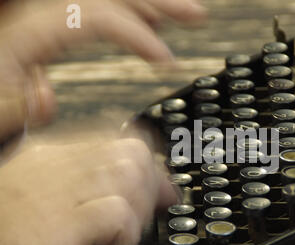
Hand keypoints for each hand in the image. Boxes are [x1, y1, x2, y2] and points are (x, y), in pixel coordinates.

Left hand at [0, 0, 206, 138]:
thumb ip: (19, 106)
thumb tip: (45, 101)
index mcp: (34, 30)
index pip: (98, 17)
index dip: (139, 35)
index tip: (168, 61)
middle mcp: (48, 17)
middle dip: (160, 3)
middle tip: (197, 15)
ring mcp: (58, 20)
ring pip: (113, 1)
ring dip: (154, 6)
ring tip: (187, 16)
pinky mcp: (64, 28)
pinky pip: (105, 13)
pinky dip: (135, 16)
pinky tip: (153, 24)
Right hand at [0, 137, 177, 244]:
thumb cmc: (4, 236)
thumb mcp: (46, 201)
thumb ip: (89, 186)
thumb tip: (137, 184)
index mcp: (49, 156)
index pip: (118, 140)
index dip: (149, 167)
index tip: (159, 191)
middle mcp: (55, 166)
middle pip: (132, 153)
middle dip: (149, 188)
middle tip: (136, 218)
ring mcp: (56, 192)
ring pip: (130, 175)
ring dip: (136, 210)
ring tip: (115, 234)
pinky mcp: (59, 224)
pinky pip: (117, 212)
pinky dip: (125, 232)